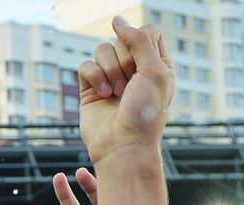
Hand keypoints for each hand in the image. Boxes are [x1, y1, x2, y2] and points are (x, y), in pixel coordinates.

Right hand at [78, 17, 174, 164]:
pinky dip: (94, 78)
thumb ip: (139, 39)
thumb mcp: (154, 71)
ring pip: (102, 50)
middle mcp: (134, 70)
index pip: (147, 32)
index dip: (142, 43)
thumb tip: (116, 19)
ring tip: (116, 93)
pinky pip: (85, 66)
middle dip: (125, 60)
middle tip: (131, 85)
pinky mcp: (90, 88)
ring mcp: (111, 78)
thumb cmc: (145, 114)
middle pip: (123, 39)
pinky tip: (102, 95)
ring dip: (110, 70)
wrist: (123, 147)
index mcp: (157, 65)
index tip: (144, 65)